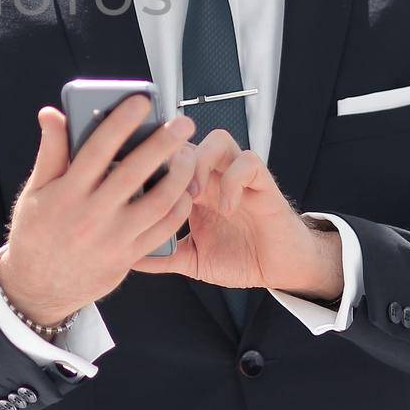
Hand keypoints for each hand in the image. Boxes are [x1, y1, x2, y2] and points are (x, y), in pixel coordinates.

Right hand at [0, 99, 197, 327]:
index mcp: (67, 193)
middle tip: (183, 124)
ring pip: (157, 202)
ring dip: (178, 176)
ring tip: (188, 156)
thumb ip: (51, 152)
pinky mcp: (129, 256)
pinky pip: (163, 230)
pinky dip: (178, 208)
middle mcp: (92, 215)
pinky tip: (183, 191)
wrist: (38, 289)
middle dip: (163, 144)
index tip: (141, 101)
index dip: (121, 123)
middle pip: (135, 172)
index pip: (98, 150)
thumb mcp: (35, 191)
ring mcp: (113, 238)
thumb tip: (52, 113)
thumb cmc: (36, 233)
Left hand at [131, 128, 342, 300]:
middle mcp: (215, 178)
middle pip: (188, 141)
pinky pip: (248, 162)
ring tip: (195, 195)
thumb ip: (164, 257)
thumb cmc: (241, 258)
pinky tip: (226, 207)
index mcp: (195, 192)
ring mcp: (239, 178)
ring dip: (202, 163)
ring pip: (218, 140)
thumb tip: (128, 261)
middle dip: (174, 160)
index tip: (141, 193)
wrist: (280, 268)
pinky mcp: (263, 185)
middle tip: (167, 190)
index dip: (153, 168)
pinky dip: (233, 180)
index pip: (169, 160)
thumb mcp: (193, 261)